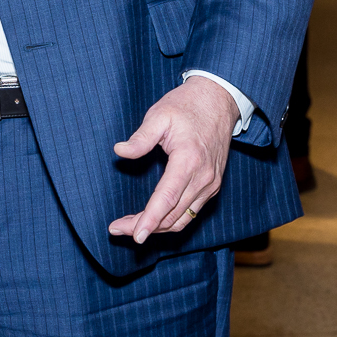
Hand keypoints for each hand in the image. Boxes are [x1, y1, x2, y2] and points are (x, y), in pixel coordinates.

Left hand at [109, 77, 239, 244]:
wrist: (218, 100)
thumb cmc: (186, 106)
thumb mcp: (159, 115)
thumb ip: (141, 137)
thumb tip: (120, 151)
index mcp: (189, 161)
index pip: (167, 199)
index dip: (149, 220)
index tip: (134, 235)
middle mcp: (204, 178)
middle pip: (172, 215)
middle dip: (146, 227)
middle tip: (117, 229)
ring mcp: (210, 184)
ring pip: (183, 218)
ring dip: (158, 227)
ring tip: (130, 228)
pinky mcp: (212, 186)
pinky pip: (191, 212)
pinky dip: (172, 220)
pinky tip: (154, 220)